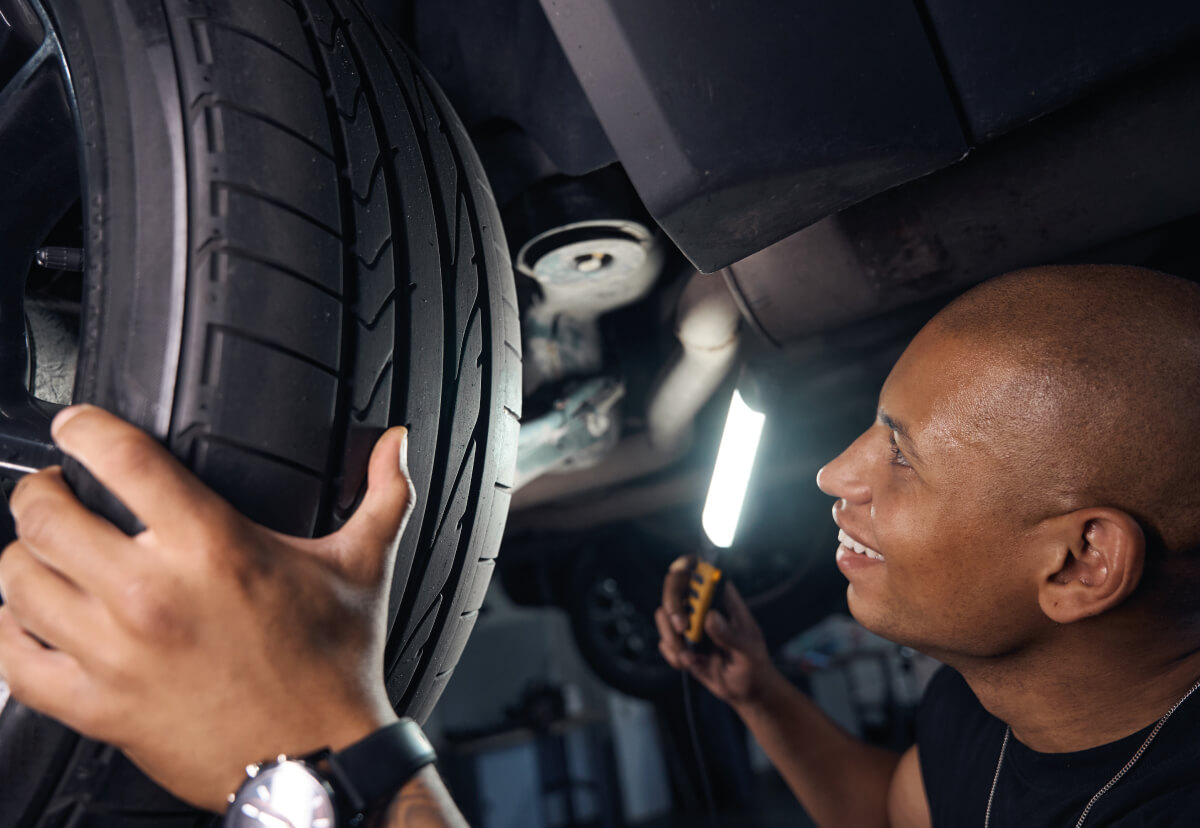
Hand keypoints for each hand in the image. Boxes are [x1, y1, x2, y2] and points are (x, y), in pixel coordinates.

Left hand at [0, 405, 413, 811]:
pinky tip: (33, 618)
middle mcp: (152, 593)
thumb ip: (382, 493)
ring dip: (23, 559)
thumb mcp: (363, 566)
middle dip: (42, 492)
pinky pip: (15, 659)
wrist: (319, 759)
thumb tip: (398, 442)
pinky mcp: (97, 705)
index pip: (118, 458)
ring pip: (18, 582)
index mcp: (214, 546)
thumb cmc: (334, 665)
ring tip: (44, 554)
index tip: (77, 427)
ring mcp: (116, 652)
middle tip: (56, 493)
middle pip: (45, 515)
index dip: (83, 428)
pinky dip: (11, 631)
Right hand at [654, 556, 775, 707]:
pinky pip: (663, 642)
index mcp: (722, 597)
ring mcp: (689, 623)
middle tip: (681, 628)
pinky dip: (674, 656)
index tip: (682, 576)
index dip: (686, 565)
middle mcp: (701, 605)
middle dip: (673, 606)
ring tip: (691, 659)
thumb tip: (711, 617)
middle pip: (674, 586)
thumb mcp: (749, 651)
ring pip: (663, 615)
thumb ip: (731, 636)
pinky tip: (691, 665)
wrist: (745, 690)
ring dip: (673, 639)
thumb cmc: (753, 664)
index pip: (700, 568)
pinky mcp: (679, 642)